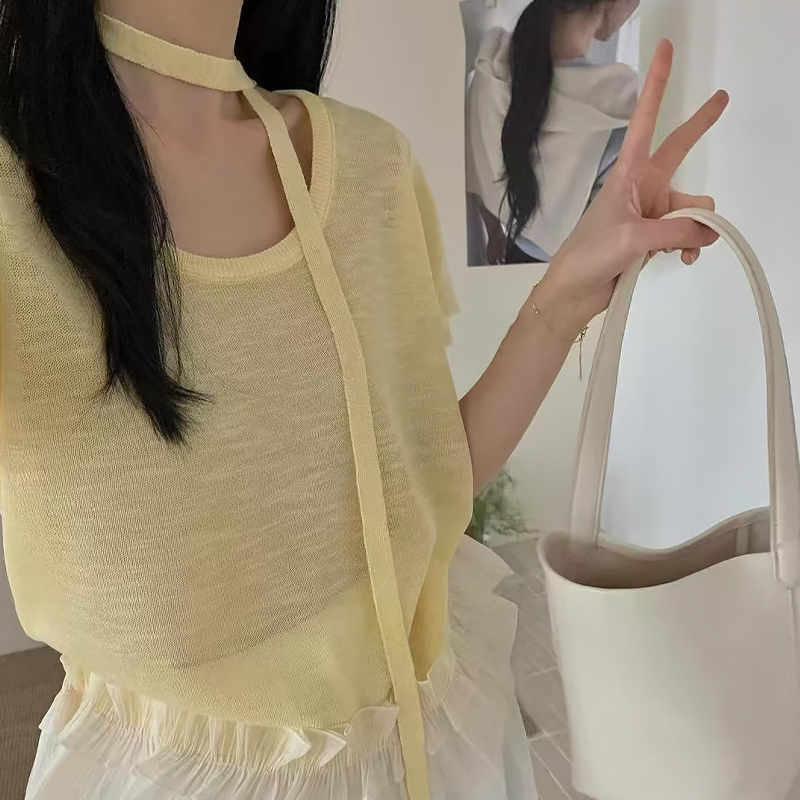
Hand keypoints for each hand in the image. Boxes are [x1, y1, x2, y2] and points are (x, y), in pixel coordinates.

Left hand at [533, 40, 729, 340]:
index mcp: (629, 173)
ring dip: (695, 226)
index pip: (647, 121)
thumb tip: (710, 230)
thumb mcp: (635, 236)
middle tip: (723, 97)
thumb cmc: (591, 254)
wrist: (573, 292)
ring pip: (691, 206)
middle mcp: (642, 186)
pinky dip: (690, 244)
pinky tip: (685, 259)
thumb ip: (678, 228)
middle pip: (679, 151)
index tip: (664, 51)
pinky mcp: (652, 237)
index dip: (657, 86)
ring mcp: (648, 212)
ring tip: (685, 250)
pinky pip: (686, 232)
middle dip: (700, 128)